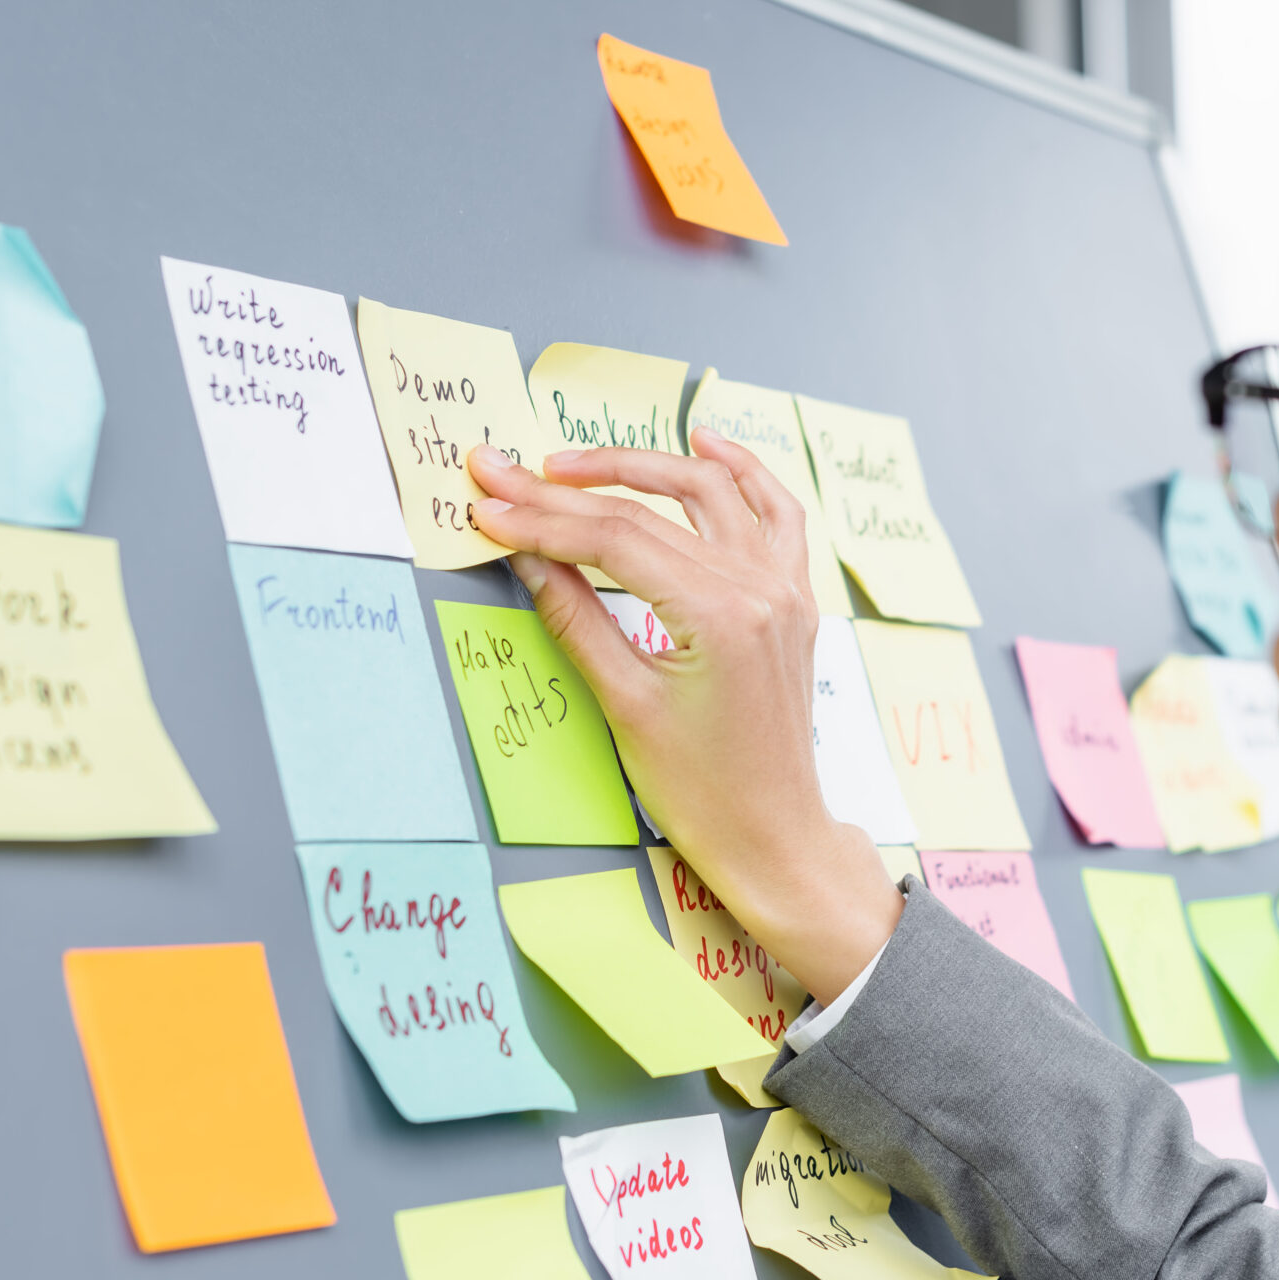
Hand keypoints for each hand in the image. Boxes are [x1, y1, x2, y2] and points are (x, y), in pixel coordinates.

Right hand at [468, 433, 900, 1001]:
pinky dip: (742, 473)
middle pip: (650, 513)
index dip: (541, 520)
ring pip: (710, 494)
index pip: (613, 541)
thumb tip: (525, 556)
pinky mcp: (793, 600)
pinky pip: (775, 514)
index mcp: (719, 616)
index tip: (485, 504)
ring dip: (641, 466)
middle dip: (567, 490)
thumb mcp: (625, 704)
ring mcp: (784, 589)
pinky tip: (706, 444)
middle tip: (503, 470)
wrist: (773, 835)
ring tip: (573, 462)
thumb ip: (576, 619)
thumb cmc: (702, 791)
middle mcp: (760, 589)